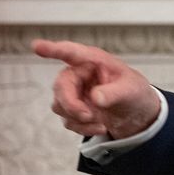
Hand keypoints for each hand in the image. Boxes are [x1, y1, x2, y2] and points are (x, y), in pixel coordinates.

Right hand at [35, 39, 160, 138]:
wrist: (136, 112)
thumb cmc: (134, 91)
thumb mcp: (132, 90)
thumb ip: (114, 93)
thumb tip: (95, 98)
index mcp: (93, 61)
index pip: (71, 53)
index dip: (53, 50)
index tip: (37, 46)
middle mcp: (78, 74)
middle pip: (60, 86)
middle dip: (71, 104)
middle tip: (88, 116)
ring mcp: (73, 92)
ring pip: (60, 106)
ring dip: (79, 118)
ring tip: (101, 122)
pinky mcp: (72, 109)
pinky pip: (68, 120)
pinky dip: (83, 128)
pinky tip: (101, 127)